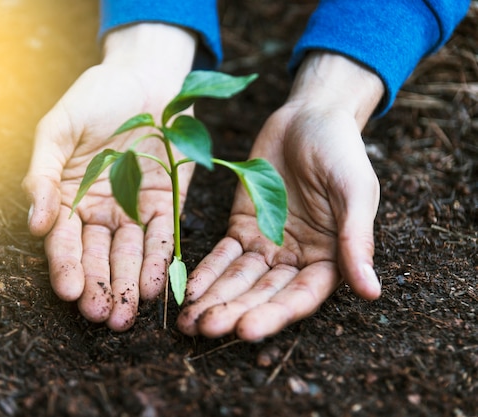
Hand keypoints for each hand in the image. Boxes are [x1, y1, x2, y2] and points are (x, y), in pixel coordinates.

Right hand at [22, 24, 195, 330]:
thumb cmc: (96, 96)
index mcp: (68, 195)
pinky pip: (163, 237)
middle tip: (102, 315)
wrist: (146, 75)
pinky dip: (160, 261)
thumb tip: (35, 223)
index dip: (66, 264)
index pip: (65, 238)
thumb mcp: (59, 128)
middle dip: (99, 286)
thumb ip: (43, 174)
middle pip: (97, 255)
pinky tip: (156, 286)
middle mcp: (100, 209)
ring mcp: (134, 208)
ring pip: (130, 254)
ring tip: (127, 315)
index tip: (68, 290)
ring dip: (128, 285)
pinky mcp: (166, 203)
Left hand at [177, 53, 384, 340]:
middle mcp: (296, 258)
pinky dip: (205, 271)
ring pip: (238, 280)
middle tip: (204, 329)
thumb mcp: (355, 190)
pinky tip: (187, 290)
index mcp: (330, 257)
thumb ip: (356, 239)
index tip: (247, 330)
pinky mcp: (241, 225)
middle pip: (263, 293)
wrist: (309, 115)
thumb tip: (372, 291)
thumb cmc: (342, 150)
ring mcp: (266, 243)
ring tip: (188, 322)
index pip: (301, 295)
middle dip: (234, 312)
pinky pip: (221, 254)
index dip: (275, 314)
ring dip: (214, 300)